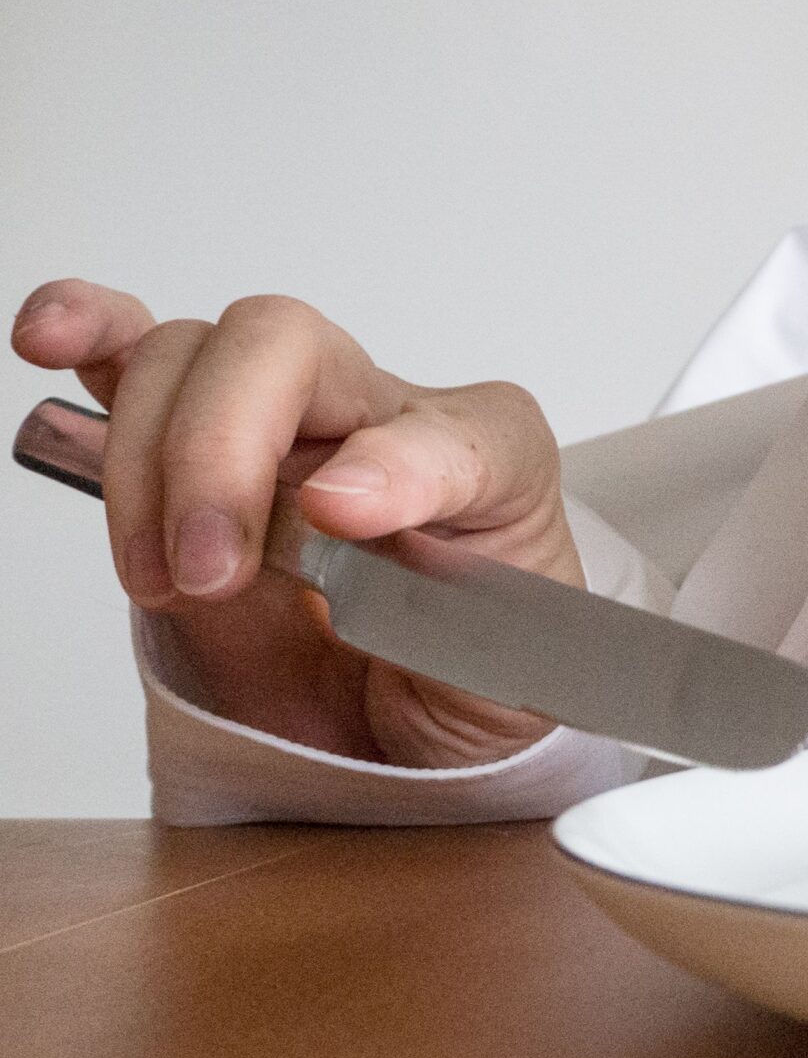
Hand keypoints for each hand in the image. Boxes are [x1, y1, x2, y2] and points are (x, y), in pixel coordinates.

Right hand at [12, 280, 575, 766]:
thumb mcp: (506, 678)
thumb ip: (455, 615)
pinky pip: (138, 359)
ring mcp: (285, 425)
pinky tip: (51, 339)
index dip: (398, 461)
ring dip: (147, 460)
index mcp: (490, 466)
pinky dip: (90, 337)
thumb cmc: (469, 679)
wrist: (420, 720)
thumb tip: (338, 515)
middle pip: (286, 348)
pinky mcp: (197, 450)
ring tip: (165, 574)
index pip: (460, 430)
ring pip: (191, 360)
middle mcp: (382, 420)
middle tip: (210, 573)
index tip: (341, 517)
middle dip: (219, 454)